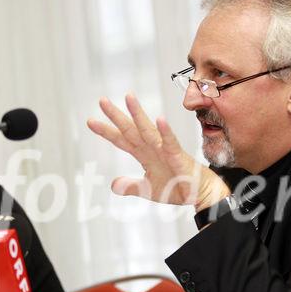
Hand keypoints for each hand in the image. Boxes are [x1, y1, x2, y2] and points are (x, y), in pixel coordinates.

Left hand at [87, 94, 230, 210]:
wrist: (199, 193)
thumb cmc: (178, 187)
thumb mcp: (148, 190)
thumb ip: (131, 186)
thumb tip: (113, 184)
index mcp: (144, 155)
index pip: (122, 140)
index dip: (107, 131)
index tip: (91, 121)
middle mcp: (152, 148)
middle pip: (131, 130)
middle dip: (116, 116)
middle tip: (102, 101)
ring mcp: (165, 150)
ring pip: (148, 130)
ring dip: (138, 114)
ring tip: (128, 98)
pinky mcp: (178, 156)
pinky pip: (170, 143)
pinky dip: (165, 131)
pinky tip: (159, 120)